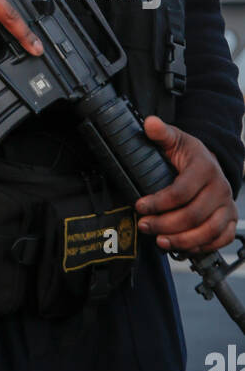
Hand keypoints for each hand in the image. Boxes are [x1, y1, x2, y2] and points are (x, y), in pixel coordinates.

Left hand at [135, 115, 238, 253]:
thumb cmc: (188, 153)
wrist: (209, 162)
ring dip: (181, 240)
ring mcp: (228, 206)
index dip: (159, 202)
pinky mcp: (231, 221)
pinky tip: (180, 246)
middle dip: (165, 224)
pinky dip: (200, 247)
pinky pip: (220, 240)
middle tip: (144, 226)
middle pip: (193, 215)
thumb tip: (150, 123)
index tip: (140, 206)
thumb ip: (161, 133)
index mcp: (205, 168)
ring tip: (159, 240)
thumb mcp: (174, 139)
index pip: (181, 191)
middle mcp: (220, 188)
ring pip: (208, 231)